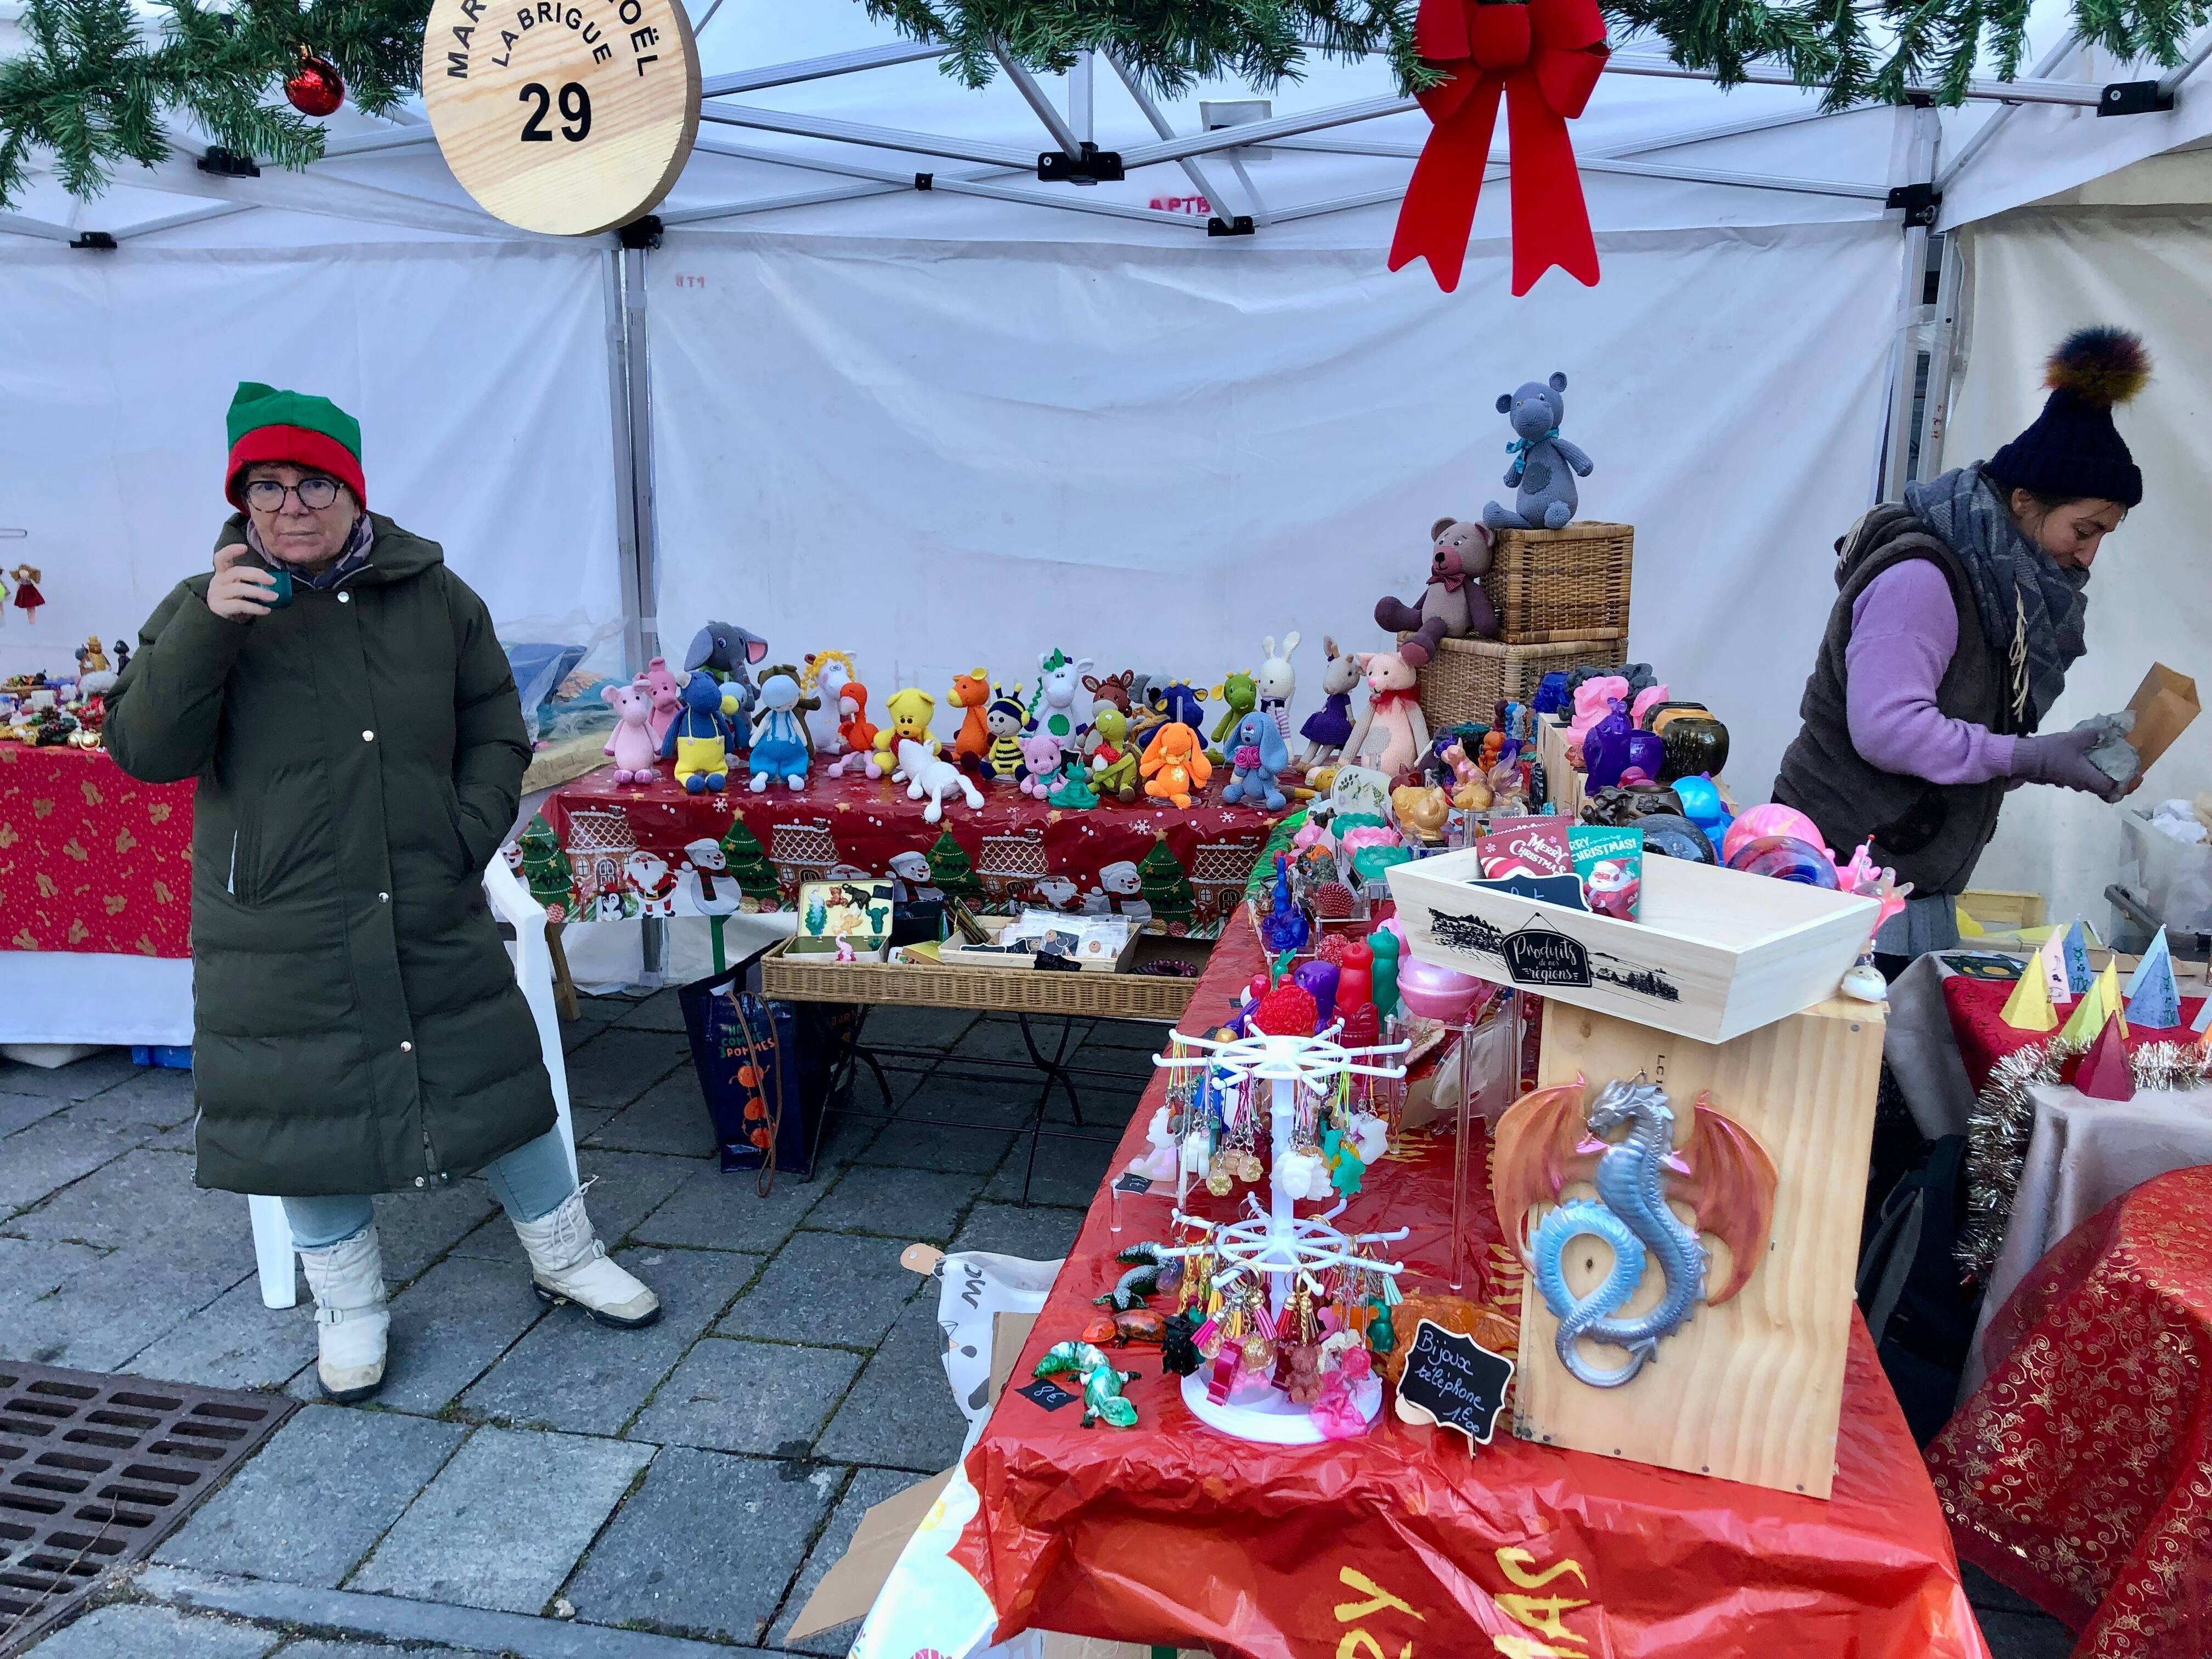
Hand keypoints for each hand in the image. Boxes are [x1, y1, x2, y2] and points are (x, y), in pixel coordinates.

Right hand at [207, 543, 275, 620]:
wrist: (223, 621)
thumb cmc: (235, 600)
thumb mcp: (242, 587)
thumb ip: (251, 580)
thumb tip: (274, 579)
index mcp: (222, 572)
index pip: (221, 558)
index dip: (231, 551)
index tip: (244, 547)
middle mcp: (217, 581)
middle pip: (236, 572)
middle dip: (257, 575)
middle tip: (273, 581)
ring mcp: (216, 593)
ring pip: (239, 588)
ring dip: (260, 592)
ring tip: (274, 597)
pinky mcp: (219, 607)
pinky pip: (240, 605)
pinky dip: (255, 607)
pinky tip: (266, 610)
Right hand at [2012, 728, 2128, 801]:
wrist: (2026, 759)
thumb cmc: (2053, 751)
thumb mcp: (2076, 739)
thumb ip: (2094, 735)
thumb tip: (2106, 732)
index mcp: (2089, 778)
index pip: (2112, 789)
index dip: (2125, 786)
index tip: (2135, 778)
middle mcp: (2082, 784)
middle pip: (2104, 789)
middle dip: (2116, 782)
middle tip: (2125, 771)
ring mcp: (2070, 783)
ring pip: (2092, 784)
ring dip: (2102, 776)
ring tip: (2108, 762)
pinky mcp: (2062, 779)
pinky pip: (2082, 779)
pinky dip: (2090, 773)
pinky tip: (2089, 760)